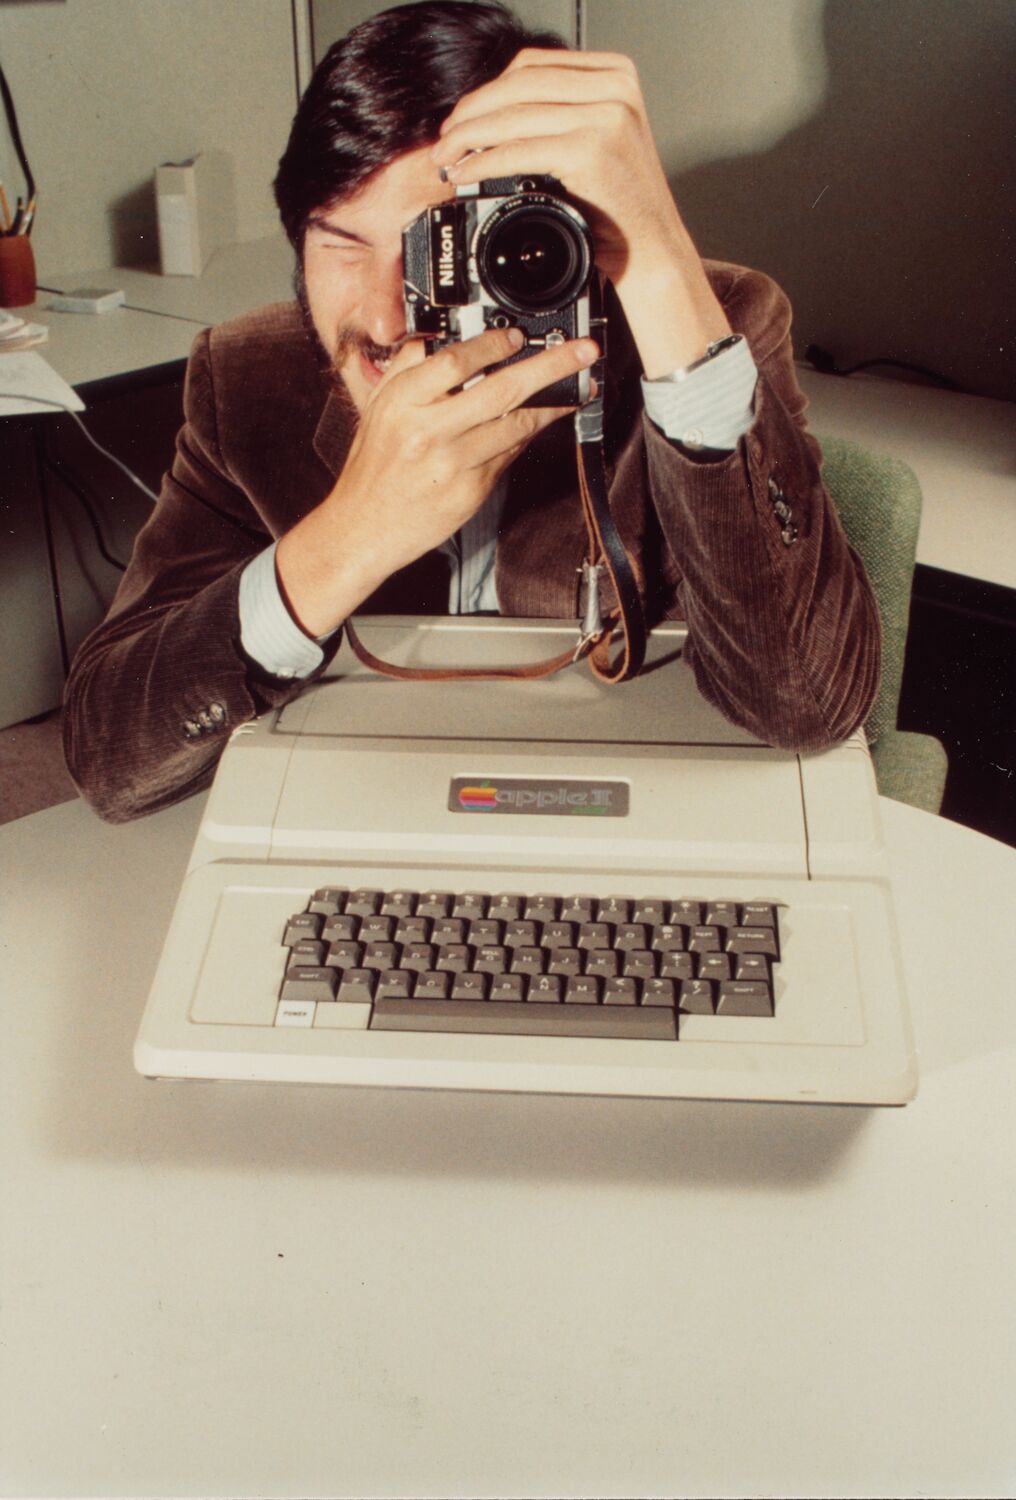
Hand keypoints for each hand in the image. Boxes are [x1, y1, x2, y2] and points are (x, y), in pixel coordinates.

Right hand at [275, 325, 597, 636]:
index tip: (519, 335)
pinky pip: (508, 455)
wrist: (363, 528)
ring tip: (577, 387)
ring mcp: (453, 463)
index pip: (456, 360)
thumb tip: (441, 337)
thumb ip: (408, 370)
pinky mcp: (470, 492)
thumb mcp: (378, 408)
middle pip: (501, 390)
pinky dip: (527, 436)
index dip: (495, 345)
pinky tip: (542, 421)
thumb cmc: (373, 467)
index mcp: (403, 401)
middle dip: (550, 367)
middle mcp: (428, 430)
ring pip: (515, 426)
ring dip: (552, 405)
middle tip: (582, 353)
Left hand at [431, 50, 730, 375]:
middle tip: (446, 139)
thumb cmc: (622, 207)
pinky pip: (518, 149)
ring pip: (514, 114)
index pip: (534, 65)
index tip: (464, 116)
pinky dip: (485, 162)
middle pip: (519, 83)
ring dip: (469, 137)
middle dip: (472, 111)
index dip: (489, 89)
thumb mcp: (599, 141)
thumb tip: (497, 113)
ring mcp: (605, 116)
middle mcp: (614, 88)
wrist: (651, 249)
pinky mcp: (590, 150)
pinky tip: (468, 172)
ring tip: (449, 158)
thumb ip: (562, 115)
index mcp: (616, 74)